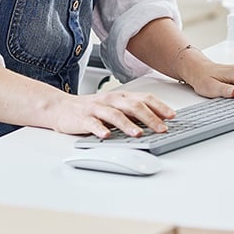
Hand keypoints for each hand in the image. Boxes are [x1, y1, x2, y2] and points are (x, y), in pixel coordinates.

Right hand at [47, 90, 175, 139]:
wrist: (61, 107)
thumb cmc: (92, 109)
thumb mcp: (114, 107)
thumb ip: (132, 112)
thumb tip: (156, 122)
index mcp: (120, 97)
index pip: (144, 98)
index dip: (159, 106)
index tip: (172, 116)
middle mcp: (110, 100)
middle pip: (133, 106)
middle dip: (150, 118)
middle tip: (162, 128)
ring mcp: (96, 108)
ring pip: (114, 115)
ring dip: (128, 125)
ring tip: (139, 134)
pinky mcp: (82, 118)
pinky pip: (92, 124)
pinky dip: (100, 130)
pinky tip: (106, 136)